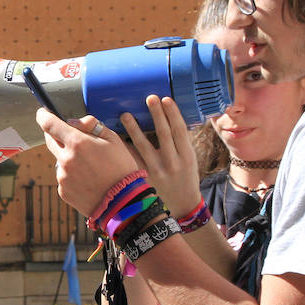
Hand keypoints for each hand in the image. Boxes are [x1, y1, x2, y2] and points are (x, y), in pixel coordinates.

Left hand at [36, 109, 139, 215]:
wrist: (124, 202)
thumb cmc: (122, 168)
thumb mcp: (113, 140)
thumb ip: (92, 126)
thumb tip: (75, 122)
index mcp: (77, 143)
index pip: (49, 124)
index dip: (43, 116)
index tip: (43, 113)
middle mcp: (65, 159)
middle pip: (50, 141)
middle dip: (56, 135)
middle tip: (70, 136)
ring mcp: (62, 177)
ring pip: (59, 160)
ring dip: (68, 157)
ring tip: (90, 166)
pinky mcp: (63, 191)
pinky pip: (63, 177)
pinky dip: (71, 174)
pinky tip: (88, 180)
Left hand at [121, 95, 201, 216]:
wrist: (182, 206)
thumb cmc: (186, 179)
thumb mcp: (190, 160)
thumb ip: (181, 142)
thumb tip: (172, 117)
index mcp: (187, 157)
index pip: (180, 130)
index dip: (173, 114)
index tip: (166, 99)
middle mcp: (173, 163)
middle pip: (164, 134)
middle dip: (157, 114)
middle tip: (150, 98)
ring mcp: (157, 171)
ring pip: (143, 146)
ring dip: (134, 129)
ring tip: (125, 115)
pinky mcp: (143, 178)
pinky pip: (131, 159)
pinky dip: (123, 147)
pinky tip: (115, 137)